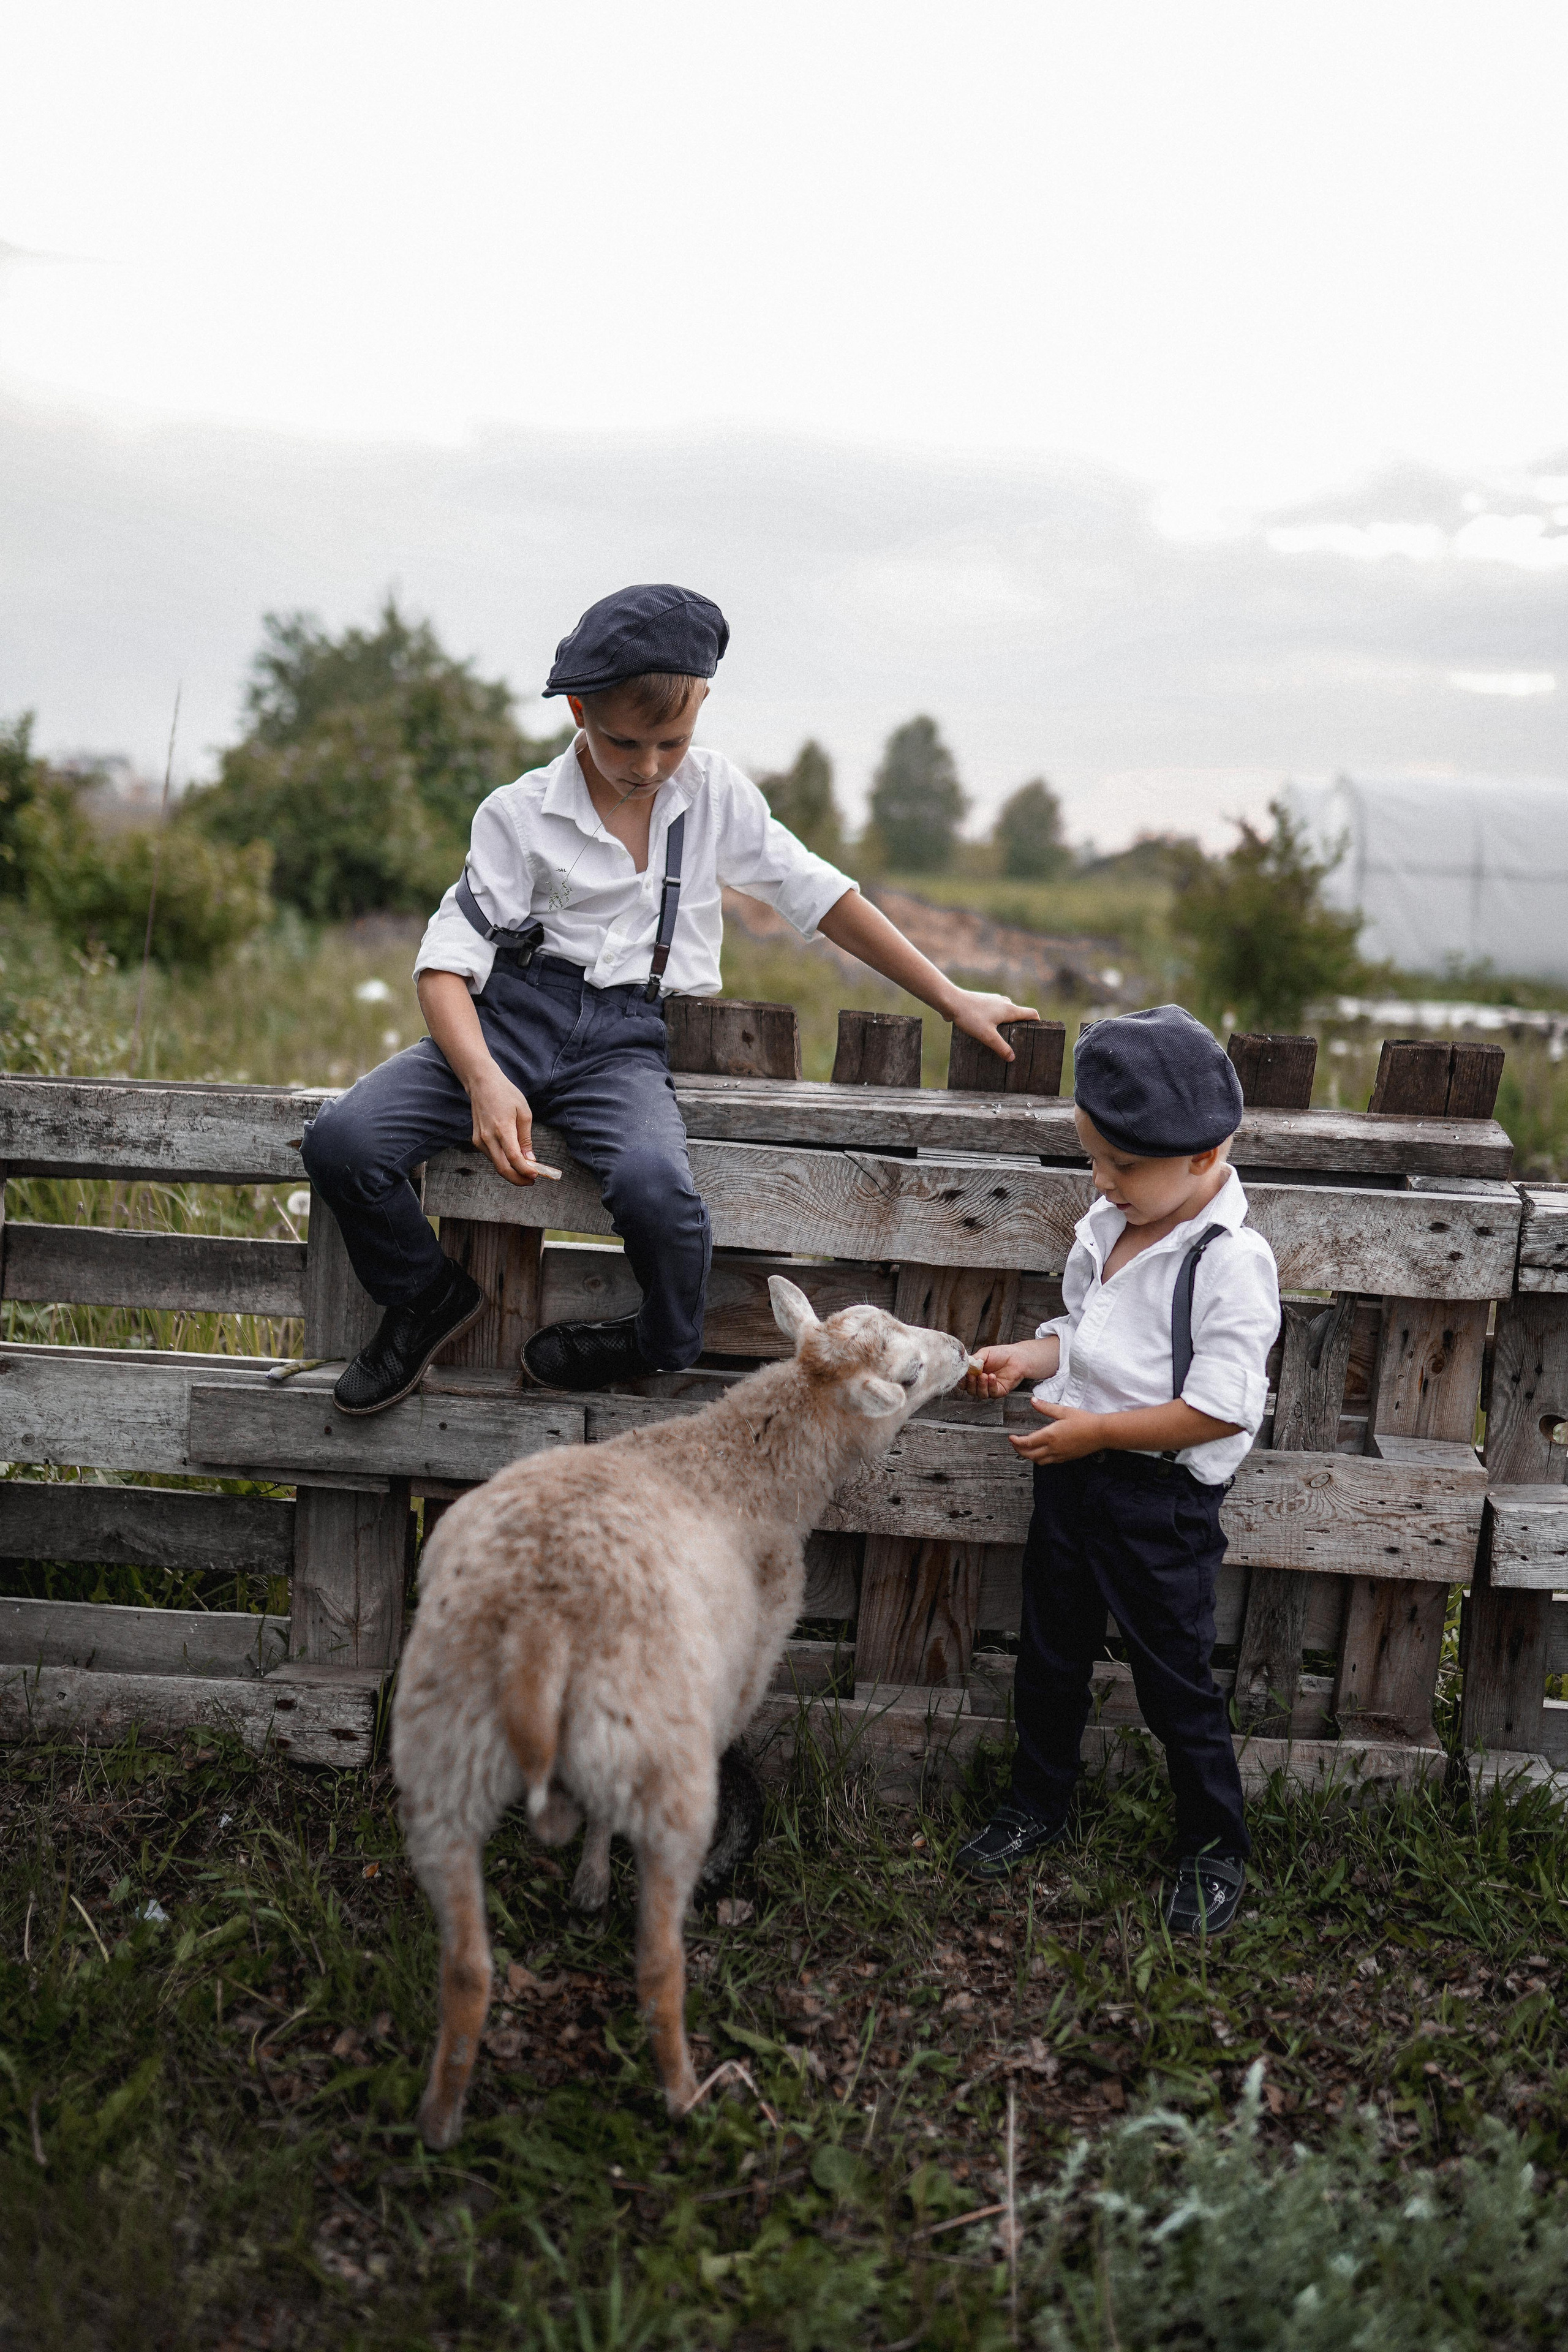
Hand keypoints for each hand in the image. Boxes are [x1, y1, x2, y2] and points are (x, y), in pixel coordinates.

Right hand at [467, 1067, 542, 1184]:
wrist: (482, 1084)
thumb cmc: (506, 1095)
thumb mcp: (524, 1113)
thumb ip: (526, 1138)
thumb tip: (530, 1159)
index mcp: (502, 1129)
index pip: (514, 1158)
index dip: (525, 1171)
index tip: (535, 1176)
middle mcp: (488, 1137)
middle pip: (502, 1168)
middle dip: (518, 1179)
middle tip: (531, 1181)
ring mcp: (480, 1140)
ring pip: (496, 1164)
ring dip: (511, 1172)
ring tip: (526, 1170)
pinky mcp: (476, 1141)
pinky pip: (492, 1157)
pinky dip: (503, 1162)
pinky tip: (514, 1160)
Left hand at [948, 989, 1037, 1060]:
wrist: (951, 1001)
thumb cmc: (971, 1017)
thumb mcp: (987, 1036)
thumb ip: (1001, 1047)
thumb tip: (1012, 1057)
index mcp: (1009, 1010)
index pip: (1031, 1013)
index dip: (1038, 1022)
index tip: (1039, 1032)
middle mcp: (1004, 1002)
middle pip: (1019, 1014)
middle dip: (1021, 1025)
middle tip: (1019, 1040)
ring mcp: (993, 1001)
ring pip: (1006, 1012)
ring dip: (1008, 1022)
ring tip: (1004, 1036)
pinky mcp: (983, 1002)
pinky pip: (995, 1011)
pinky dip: (997, 1019)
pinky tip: (988, 1029)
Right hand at [965, 1343, 1041, 1398]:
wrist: (1016, 1356)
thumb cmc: (1001, 1354)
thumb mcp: (984, 1354)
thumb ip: (973, 1360)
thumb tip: (964, 1366)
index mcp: (975, 1374)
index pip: (964, 1382)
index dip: (962, 1381)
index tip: (964, 1374)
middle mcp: (981, 1383)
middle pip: (970, 1390)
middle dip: (971, 1384)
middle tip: (973, 1375)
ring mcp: (990, 1388)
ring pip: (980, 1394)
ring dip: (981, 1385)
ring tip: (984, 1375)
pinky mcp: (1000, 1391)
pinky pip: (992, 1393)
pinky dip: (991, 1386)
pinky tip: (992, 1377)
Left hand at [1008, 1400, 1105, 1463]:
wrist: (1101, 1433)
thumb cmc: (1085, 1421)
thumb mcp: (1063, 1411)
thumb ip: (1046, 1407)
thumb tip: (1033, 1401)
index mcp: (1050, 1436)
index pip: (1027, 1443)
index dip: (1016, 1442)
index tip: (1011, 1438)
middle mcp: (1053, 1448)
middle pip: (1030, 1455)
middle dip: (1019, 1451)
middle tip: (1015, 1444)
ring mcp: (1060, 1455)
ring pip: (1039, 1461)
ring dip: (1029, 1456)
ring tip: (1026, 1449)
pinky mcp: (1066, 1458)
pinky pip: (1049, 1462)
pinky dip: (1041, 1458)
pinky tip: (1042, 1452)